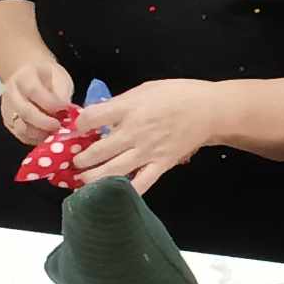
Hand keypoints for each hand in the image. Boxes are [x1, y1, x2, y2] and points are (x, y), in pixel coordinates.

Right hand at [0, 60, 75, 145]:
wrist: (29, 76)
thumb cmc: (47, 78)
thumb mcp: (59, 78)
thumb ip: (62, 93)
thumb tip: (66, 110)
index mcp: (25, 76)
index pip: (33, 91)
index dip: (50, 103)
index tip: (64, 108)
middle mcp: (12, 92)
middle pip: (24, 112)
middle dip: (44, 123)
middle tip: (59, 126)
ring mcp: (8, 109)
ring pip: (21, 127)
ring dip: (40, 133)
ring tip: (54, 133)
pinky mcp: (9, 123)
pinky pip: (21, 136)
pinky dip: (36, 139)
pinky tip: (47, 136)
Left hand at [74, 79, 216, 194]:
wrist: (208, 111)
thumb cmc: (177, 94)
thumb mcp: (144, 89)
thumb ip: (121, 102)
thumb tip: (99, 114)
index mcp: (128, 109)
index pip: (91, 118)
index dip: (78, 125)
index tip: (75, 129)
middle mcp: (134, 132)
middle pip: (97, 151)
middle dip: (80, 159)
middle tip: (75, 161)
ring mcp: (147, 152)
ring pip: (113, 172)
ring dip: (93, 179)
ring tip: (84, 180)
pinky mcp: (160, 165)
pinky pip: (140, 184)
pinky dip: (125, 192)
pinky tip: (112, 194)